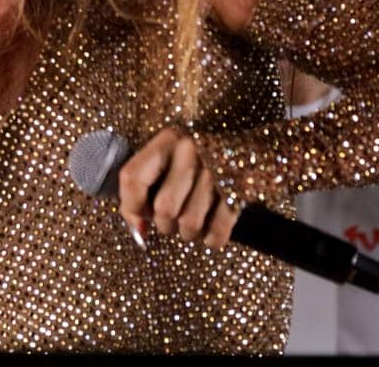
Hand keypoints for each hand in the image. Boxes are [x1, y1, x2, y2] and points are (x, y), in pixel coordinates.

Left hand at [117, 126, 240, 249]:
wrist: (247, 148)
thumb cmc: (196, 161)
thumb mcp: (166, 159)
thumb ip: (141, 189)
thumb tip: (139, 230)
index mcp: (167, 140)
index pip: (132, 178)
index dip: (131, 206)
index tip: (141, 215)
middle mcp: (190, 151)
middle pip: (164, 209)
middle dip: (165, 223)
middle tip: (173, 217)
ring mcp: (217, 171)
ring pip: (189, 225)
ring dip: (188, 232)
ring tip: (192, 219)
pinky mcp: (239, 192)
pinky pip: (217, 233)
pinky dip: (211, 238)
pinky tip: (211, 226)